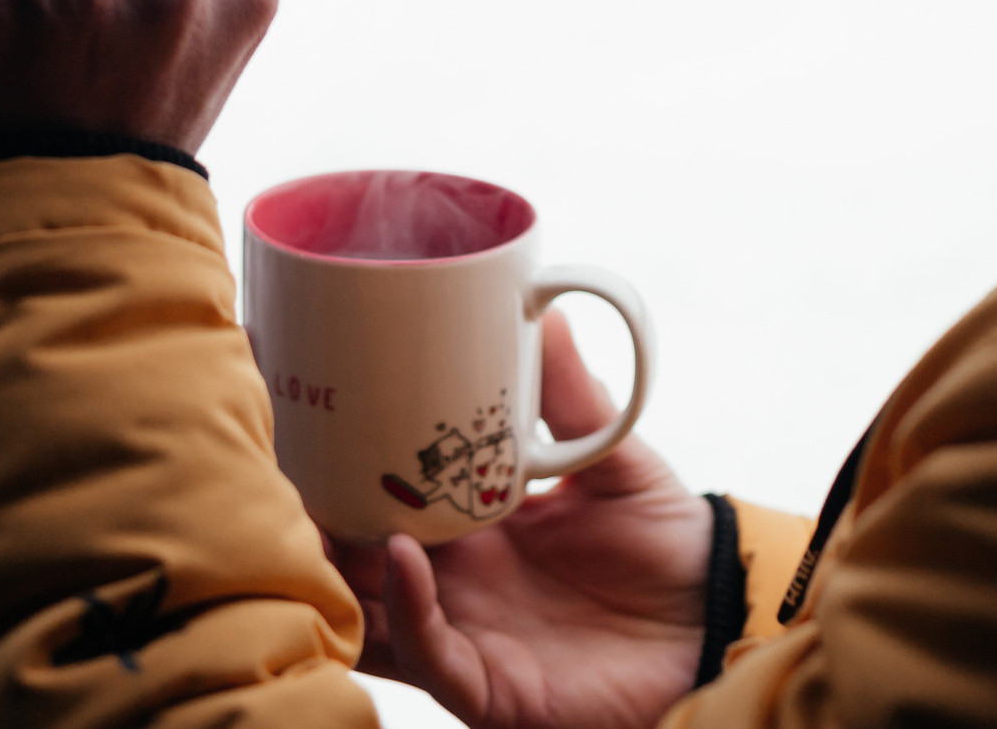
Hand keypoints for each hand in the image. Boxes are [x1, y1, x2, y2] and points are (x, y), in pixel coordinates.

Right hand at [332, 313, 711, 728]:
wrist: (716, 624)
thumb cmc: (667, 547)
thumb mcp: (616, 460)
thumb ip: (574, 398)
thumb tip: (544, 308)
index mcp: (467, 526)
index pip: (379, 495)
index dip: (333, 466)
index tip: (294, 408)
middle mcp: (450, 582)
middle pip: (351, 553)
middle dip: (311, 516)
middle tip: (280, 459)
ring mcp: (462, 637)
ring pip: (367, 610)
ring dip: (338, 568)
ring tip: (314, 510)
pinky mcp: (486, 689)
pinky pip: (427, 654)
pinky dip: (408, 607)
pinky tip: (401, 554)